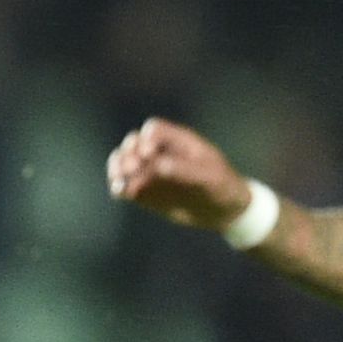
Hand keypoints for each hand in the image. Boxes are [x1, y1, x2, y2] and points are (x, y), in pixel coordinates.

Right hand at [104, 117, 255, 230]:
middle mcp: (161, 152)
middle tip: (130, 167)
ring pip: (124, 163)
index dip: (147, 139)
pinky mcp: (145, 191)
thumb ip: (183, 170)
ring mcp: (151, 171)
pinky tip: (120, 192)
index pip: (153, 130)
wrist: (224, 211)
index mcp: (179, 141)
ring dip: (118, 168)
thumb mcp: (208, 178)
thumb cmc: (222, 187)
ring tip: (119, 180)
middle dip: (128, 153)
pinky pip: (125, 185)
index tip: (149, 155)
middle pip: (134, 143)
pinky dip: (119, 187)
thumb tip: (157, 165)